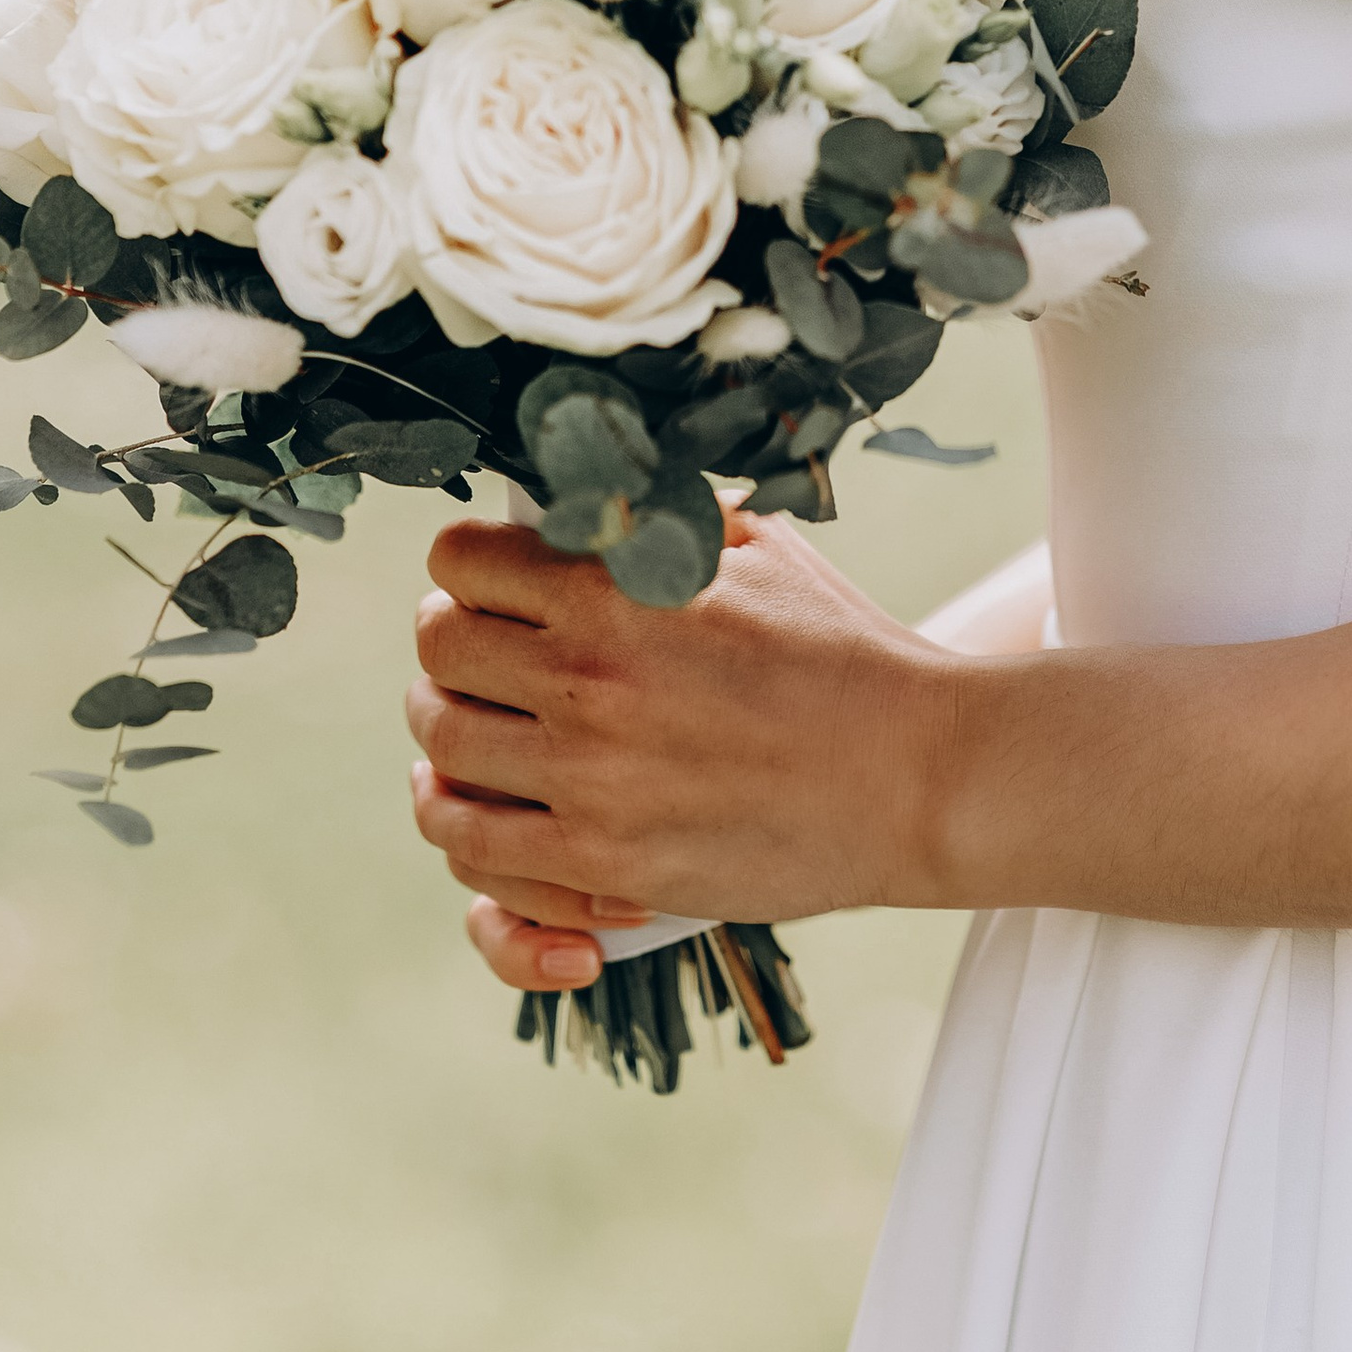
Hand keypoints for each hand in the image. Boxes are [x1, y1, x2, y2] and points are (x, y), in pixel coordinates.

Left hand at [407, 510, 953, 1000]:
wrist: (912, 774)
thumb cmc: (840, 652)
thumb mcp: (756, 547)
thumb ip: (663, 516)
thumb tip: (595, 491)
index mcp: (617, 587)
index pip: (463, 562)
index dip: (467, 563)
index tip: (484, 576)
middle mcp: (588, 676)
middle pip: (439, 649)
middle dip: (449, 637)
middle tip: (476, 647)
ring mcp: (588, 776)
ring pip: (441, 745)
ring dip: (445, 726)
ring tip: (465, 722)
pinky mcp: (601, 861)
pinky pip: (472, 845)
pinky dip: (457, 818)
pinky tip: (469, 801)